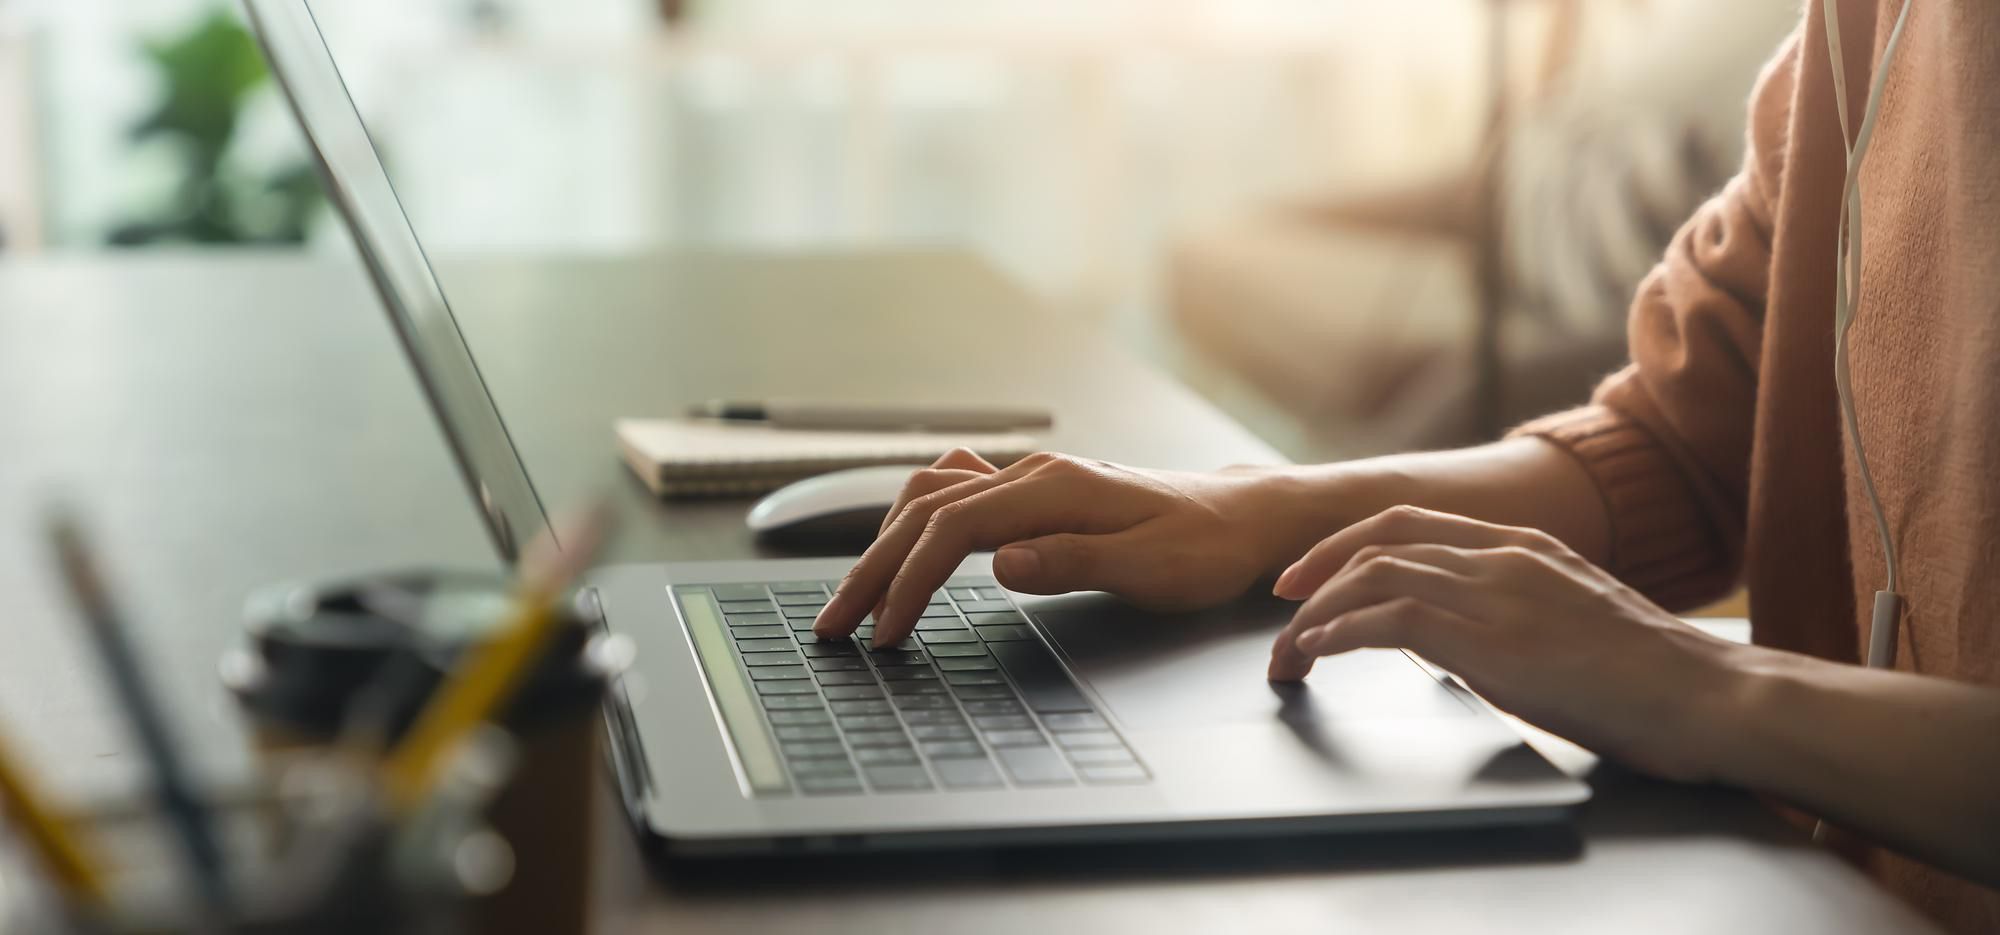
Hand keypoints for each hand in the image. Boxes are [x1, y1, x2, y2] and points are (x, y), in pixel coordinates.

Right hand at [815, 448, 1311, 646]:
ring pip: (930, 497)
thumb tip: (999, 563)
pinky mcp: (1034, 492)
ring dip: (884, 544)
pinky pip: (954, 493)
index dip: (909, 583)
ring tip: (857, 594)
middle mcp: (1033, 474)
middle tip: (836, 625)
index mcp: (1055, 489)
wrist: (1241, 519)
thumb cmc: (1205, 548)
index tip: (886, 632)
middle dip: (873, 571)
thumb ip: (1071, 563)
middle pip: (924, 514)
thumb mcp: (1150, 569)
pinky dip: (915, 522)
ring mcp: (1031, 478)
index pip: (952, 531)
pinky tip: (905, 548)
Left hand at [1268, 505, 1744, 781]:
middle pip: (1379, 538)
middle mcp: (1503, 555)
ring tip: (1290, 647)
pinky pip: (1390, 621)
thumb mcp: (1569, 621)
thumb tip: (1455, 645)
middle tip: (1282, 601)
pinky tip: (1321, 653)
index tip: (1312, 574)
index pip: (1410, 522)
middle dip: (1316, 566)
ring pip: (1374, 575)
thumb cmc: (1650, 676)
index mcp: (1522, 544)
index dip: (1348, 544)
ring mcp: (1497, 592)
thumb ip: (1509, 615)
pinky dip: (1341, 634)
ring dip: (1317, 612)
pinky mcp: (1493, 639)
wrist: (1708, 695)